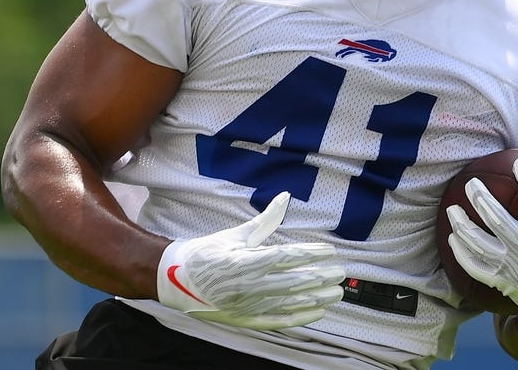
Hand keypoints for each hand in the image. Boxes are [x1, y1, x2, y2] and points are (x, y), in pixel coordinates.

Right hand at [157, 192, 345, 328]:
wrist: (176, 280)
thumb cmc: (207, 254)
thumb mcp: (237, 234)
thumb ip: (266, 219)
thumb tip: (285, 197)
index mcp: (246, 261)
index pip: (288, 257)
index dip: (312, 254)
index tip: (330, 251)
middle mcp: (249, 285)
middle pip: (294, 281)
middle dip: (321, 277)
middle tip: (342, 272)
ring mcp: (248, 305)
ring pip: (290, 302)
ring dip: (317, 298)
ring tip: (336, 293)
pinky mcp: (246, 319)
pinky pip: (278, 320)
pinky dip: (299, 317)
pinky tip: (317, 312)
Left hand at [446, 157, 517, 339]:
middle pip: (499, 222)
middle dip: (482, 200)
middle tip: (471, 182)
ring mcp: (513, 270)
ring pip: (480, 247)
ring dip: (463, 227)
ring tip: (452, 210)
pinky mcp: (503, 282)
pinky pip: (476, 268)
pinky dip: (462, 254)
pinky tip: (452, 238)